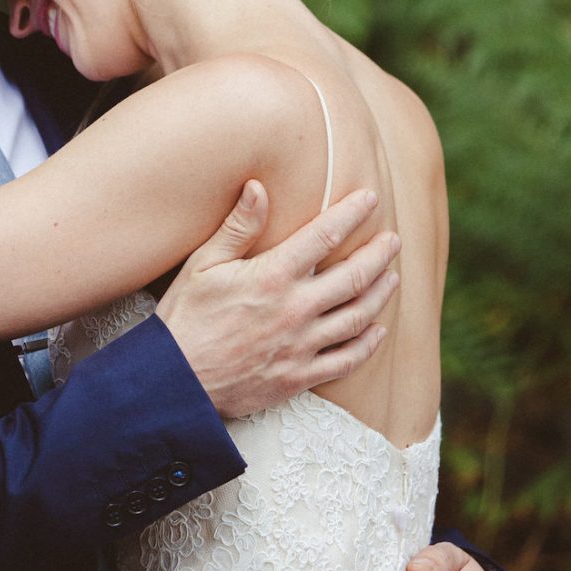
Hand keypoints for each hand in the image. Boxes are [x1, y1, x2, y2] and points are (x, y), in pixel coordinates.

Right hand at [155, 184, 400, 422]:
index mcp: (272, 277)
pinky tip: (377, 331)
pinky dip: (367, 344)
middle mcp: (295, 310)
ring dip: (381, 295)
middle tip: (394, 240)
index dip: (352, 214)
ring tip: (393, 277)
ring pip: (358, 317)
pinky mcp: (300, 377)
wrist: (176, 383)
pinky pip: (346, 360)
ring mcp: (301, 346)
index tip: (370, 199)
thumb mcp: (202, 265)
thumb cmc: (185, 318)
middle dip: (379, 254)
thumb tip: (259, 187)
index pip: (325, 236)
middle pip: (354, 277)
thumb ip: (237, 227)